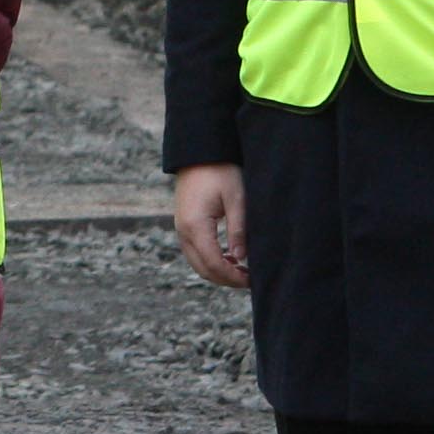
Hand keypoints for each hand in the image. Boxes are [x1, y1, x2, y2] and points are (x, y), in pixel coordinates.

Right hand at [172, 162, 248, 291]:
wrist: (199, 153)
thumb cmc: (220, 171)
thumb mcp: (236, 199)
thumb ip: (238, 230)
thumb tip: (241, 258)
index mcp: (195, 226)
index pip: (213, 263)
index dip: (232, 276)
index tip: (252, 280)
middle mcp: (183, 231)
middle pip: (203, 269)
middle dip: (226, 279)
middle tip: (249, 280)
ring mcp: (181, 229)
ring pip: (198, 263)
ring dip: (218, 271)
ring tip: (242, 271)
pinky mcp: (184, 225)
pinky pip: (195, 252)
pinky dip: (211, 261)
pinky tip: (230, 258)